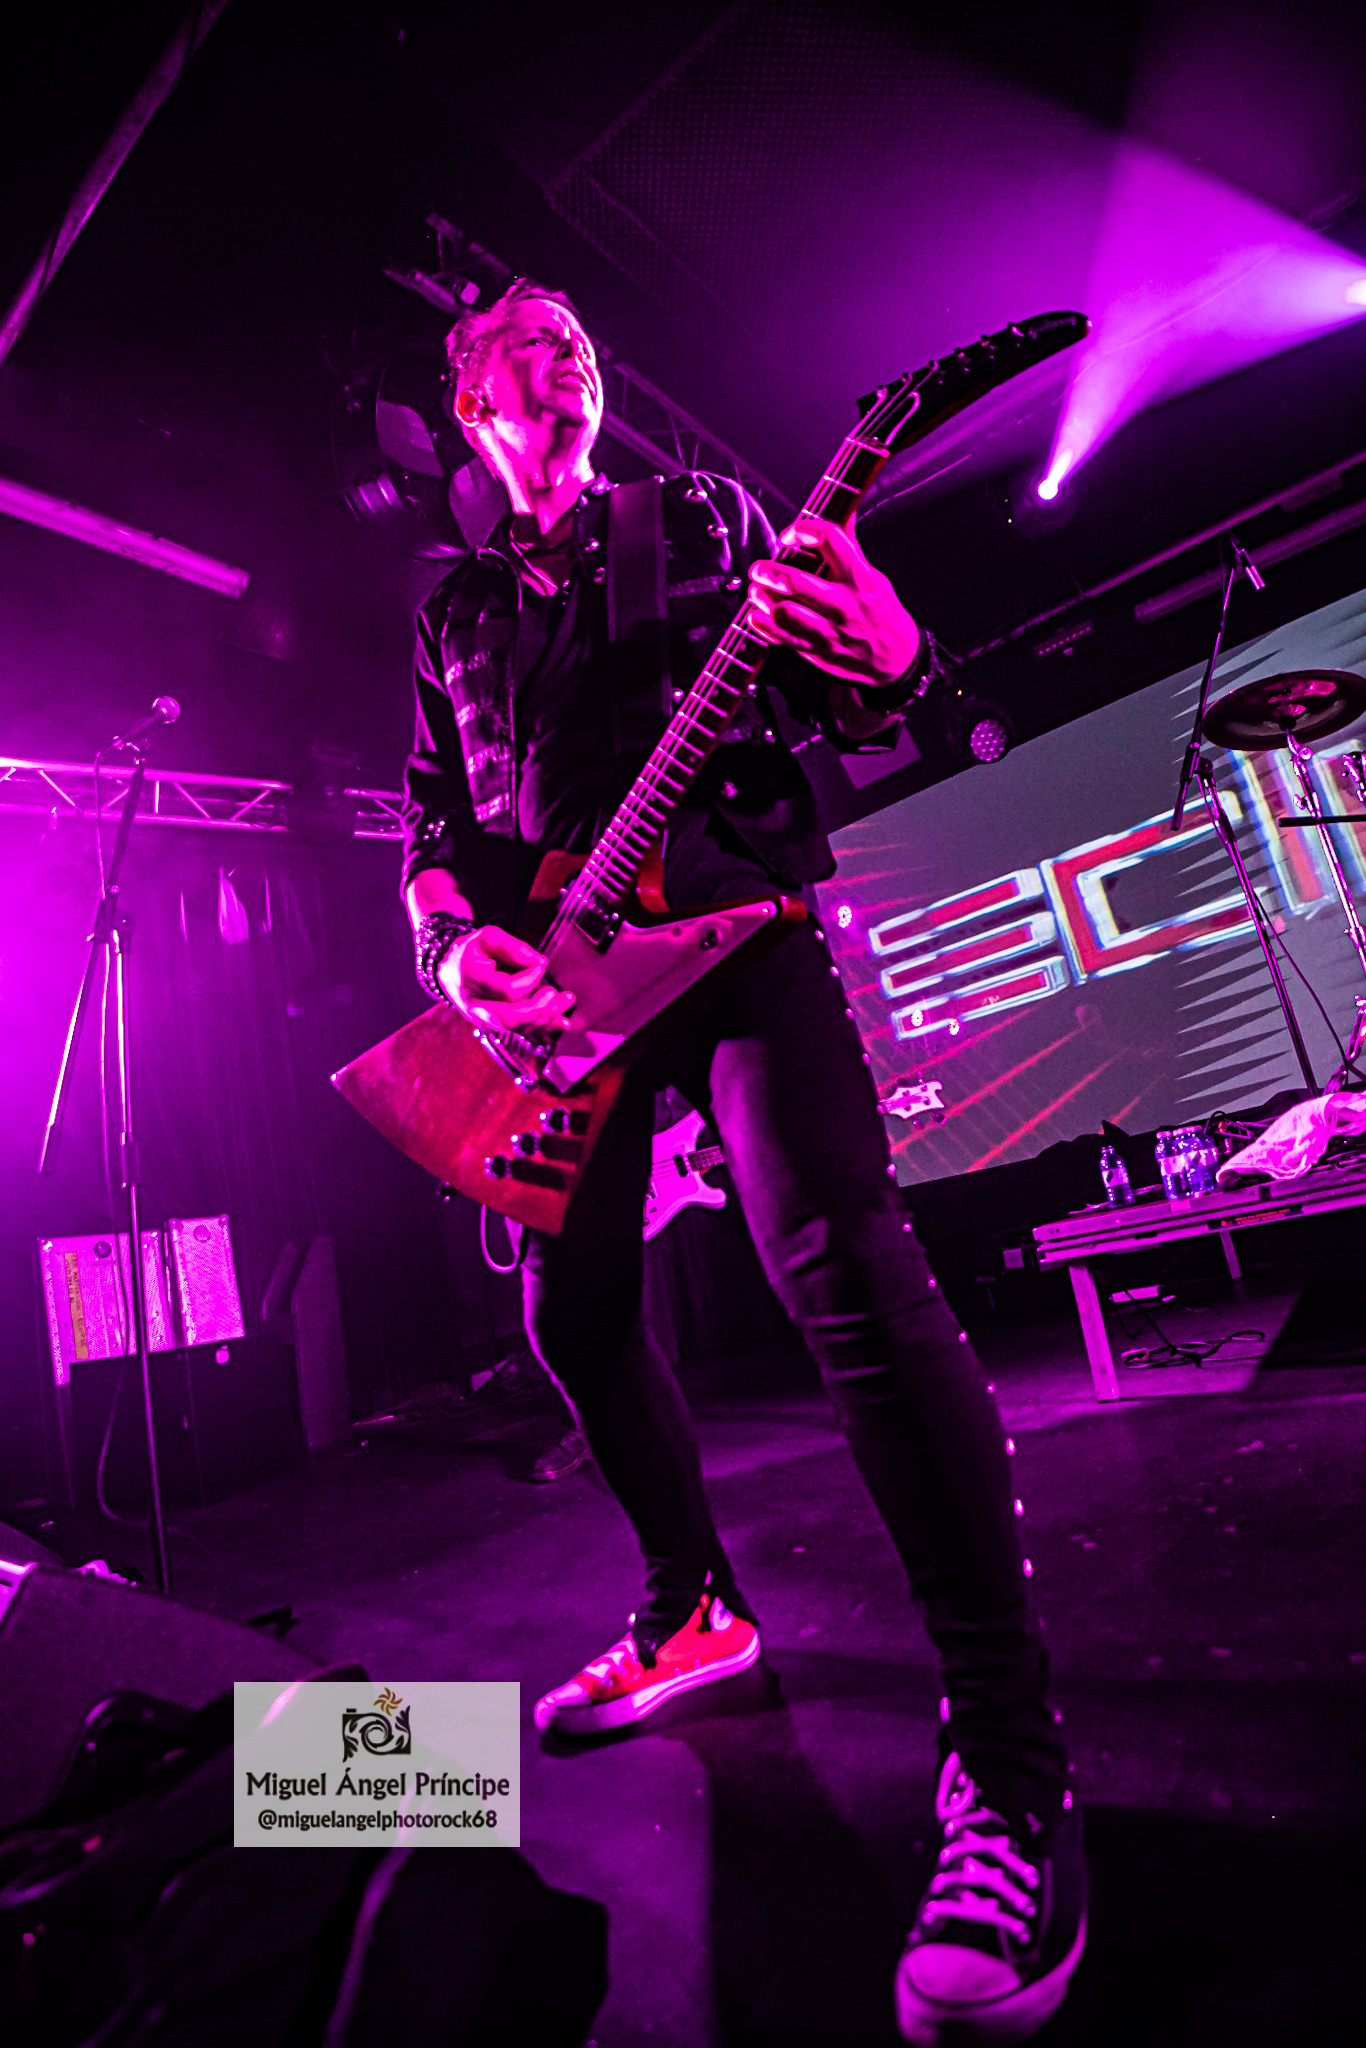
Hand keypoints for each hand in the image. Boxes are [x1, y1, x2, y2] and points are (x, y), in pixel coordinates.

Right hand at [441, 926, 575, 1033]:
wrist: (451, 971)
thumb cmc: (472, 951)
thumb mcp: (489, 938)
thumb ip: (513, 947)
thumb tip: (540, 962)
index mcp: (474, 980)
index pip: (507, 990)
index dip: (530, 979)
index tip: (540, 964)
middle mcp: (477, 1006)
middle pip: (510, 1019)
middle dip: (538, 1009)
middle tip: (553, 993)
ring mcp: (485, 1020)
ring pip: (517, 1028)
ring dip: (546, 1017)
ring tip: (567, 999)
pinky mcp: (496, 1025)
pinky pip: (521, 1032)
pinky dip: (544, 1028)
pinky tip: (562, 1022)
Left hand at [747, 515, 919, 690]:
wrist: (897, 658)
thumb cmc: (883, 612)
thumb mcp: (874, 576)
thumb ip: (851, 546)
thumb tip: (845, 509)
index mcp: (859, 577)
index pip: (829, 539)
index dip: (802, 529)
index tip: (790, 535)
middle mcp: (843, 603)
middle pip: (795, 581)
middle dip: (768, 571)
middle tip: (760, 568)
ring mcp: (829, 630)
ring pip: (784, 612)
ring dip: (762, 598)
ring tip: (757, 591)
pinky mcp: (817, 650)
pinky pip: (781, 638)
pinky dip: (762, 625)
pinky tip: (757, 615)